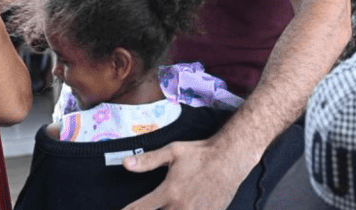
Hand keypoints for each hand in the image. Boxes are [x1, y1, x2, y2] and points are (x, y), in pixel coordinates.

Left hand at [121, 138, 252, 209]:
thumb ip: (147, 160)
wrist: (230, 159)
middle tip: (149, 208)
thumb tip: (125, 163)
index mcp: (169, 192)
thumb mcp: (172, 152)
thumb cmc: (200, 154)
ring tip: (168, 207)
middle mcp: (181, 207)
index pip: (140, 209)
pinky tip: (184, 208)